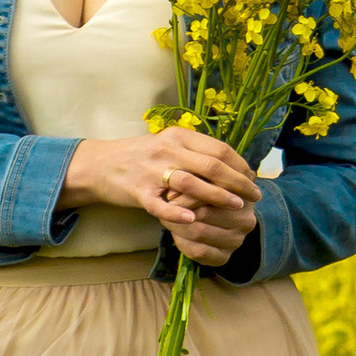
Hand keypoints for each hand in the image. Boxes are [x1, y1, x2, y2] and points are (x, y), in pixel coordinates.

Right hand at [64, 127, 261, 268]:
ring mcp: (152, 171)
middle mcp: (167, 150)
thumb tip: (231, 162)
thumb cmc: (141, 155)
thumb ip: (195, 149)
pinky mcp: (138, 192)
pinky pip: (160, 205)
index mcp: (178, 135)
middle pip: (211, 165)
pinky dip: (178, 213)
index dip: (241, 165)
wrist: (100, 164)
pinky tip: (194, 220)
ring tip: (238, 207)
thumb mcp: (168, 143)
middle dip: (238, 182)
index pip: (219, 149)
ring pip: (191, 183)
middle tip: (255, 196)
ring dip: (218, 196)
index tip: (254, 178)